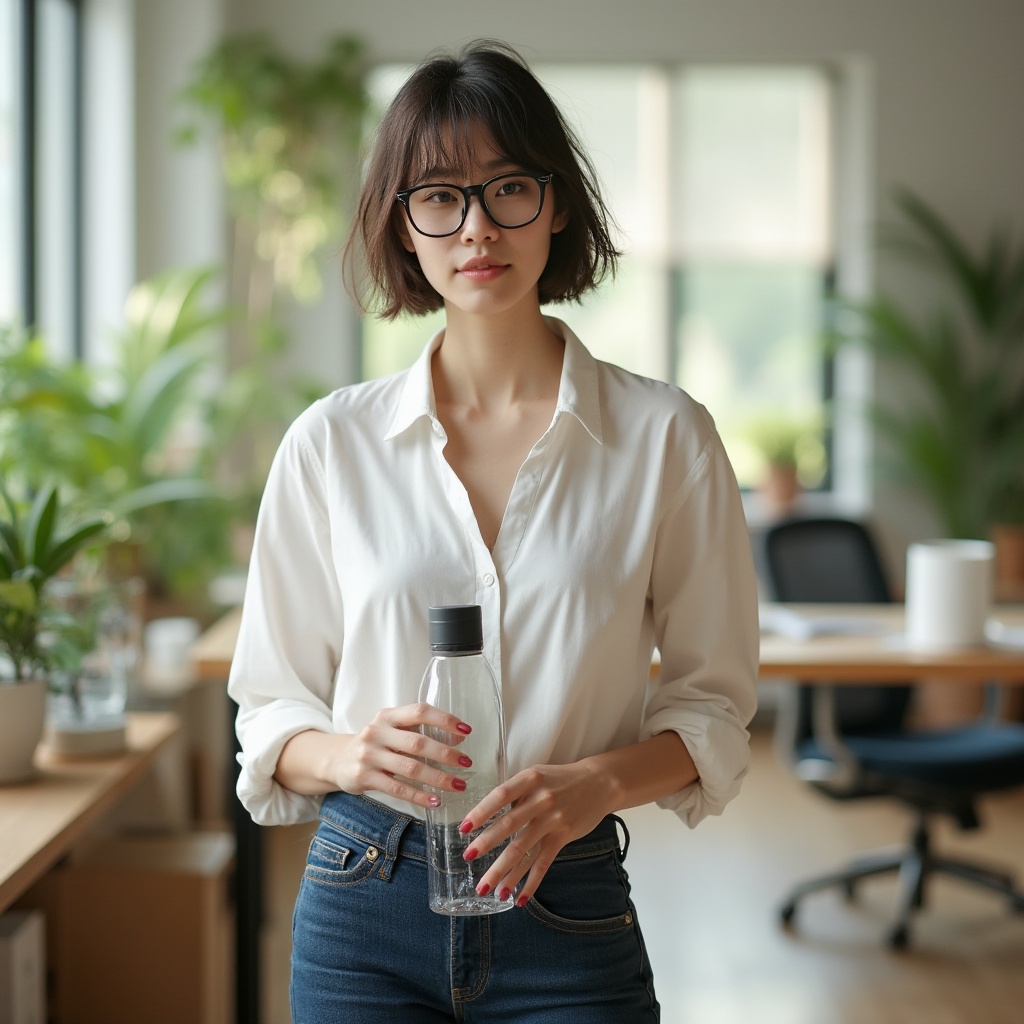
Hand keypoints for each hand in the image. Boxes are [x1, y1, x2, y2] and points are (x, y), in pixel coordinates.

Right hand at [314, 703, 474, 812]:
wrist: (338, 760)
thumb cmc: (376, 743)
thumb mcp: (392, 730)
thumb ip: (418, 731)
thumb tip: (457, 739)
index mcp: (388, 715)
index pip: (420, 711)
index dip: (444, 720)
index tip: (466, 731)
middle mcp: (377, 732)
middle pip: (418, 742)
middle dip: (446, 754)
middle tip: (466, 763)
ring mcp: (369, 755)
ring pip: (410, 768)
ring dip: (438, 778)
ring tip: (458, 785)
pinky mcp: (364, 777)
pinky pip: (398, 788)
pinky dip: (419, 796)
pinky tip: (435, 801)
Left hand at [460, 760, 614, 906]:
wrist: (600, 783)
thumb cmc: (560, 779)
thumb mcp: (536, 775)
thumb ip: (515, 793)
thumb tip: (487, 817)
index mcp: (530, 779)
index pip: (500, 796)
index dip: (481, 812)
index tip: (463, 828)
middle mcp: (541, 799)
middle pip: (509, 825)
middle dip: (486, 843)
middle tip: (467, 857)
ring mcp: (553, 820)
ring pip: (523, 849)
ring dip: (502, 871)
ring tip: (486, 888)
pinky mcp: (563, 837)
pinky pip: (543, 863)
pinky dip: (530, 882)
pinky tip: (517, 898)